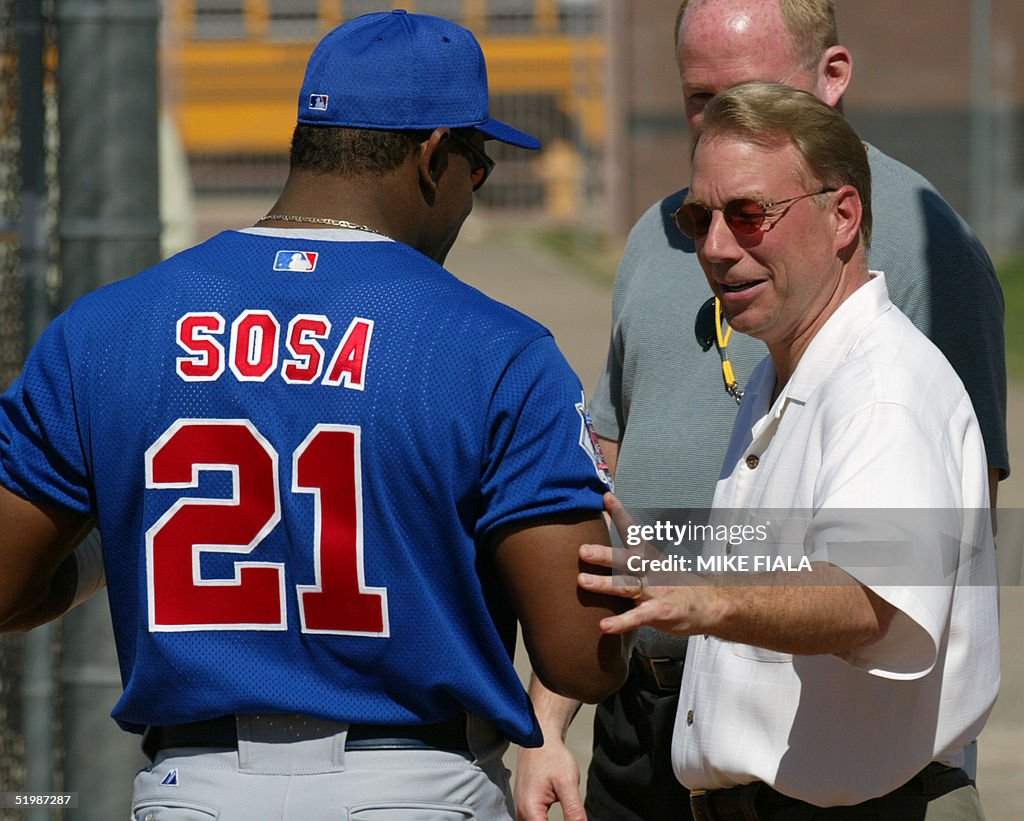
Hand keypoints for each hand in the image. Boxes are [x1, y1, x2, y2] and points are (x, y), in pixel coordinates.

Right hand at [514, 738, 585, 820]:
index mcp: (530, 811)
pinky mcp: (525, 809)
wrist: (540, 741)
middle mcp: (521, 815)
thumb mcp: (567, 783)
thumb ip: (574, 812)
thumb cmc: (552, 757)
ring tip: (570, 817)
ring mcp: (521, 812)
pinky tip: (563, 820)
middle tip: (575, 818)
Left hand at [577, 493, 707, 636]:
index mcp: (651, 558)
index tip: (606, 497)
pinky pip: (638, 617)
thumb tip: (604, 549)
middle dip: (604, 554)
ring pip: (627, 585)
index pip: (634, 532)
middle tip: (582, 550)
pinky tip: (604, 626)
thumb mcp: (658, 566)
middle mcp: (652, 571)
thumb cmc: (678, 586)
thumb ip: (633, 560)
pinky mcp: (660, 613)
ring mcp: (656, 591)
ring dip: (604, 583)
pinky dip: (621, 622)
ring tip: (582, 580)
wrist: (710, 606)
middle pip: (626, 559)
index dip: (621, 514)